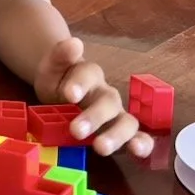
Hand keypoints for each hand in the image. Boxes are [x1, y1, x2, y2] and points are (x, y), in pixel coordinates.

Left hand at [34, 37, 151, 156]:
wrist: (63, 89)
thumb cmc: (59, 79)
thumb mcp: (52, 67)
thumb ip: (60, 56)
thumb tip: (75, 43)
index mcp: (88, 74)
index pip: (88, 74)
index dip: (79, 83)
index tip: (69, 94)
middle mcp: (106, 94)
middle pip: (108, 102)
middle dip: (94, 117)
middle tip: (76, 131)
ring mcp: (116, 114)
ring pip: (126, 121)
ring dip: (116, 135)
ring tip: (101, 147)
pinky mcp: (121, 132)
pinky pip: (137, 136)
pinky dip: (142, 144)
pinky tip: (139, 151)